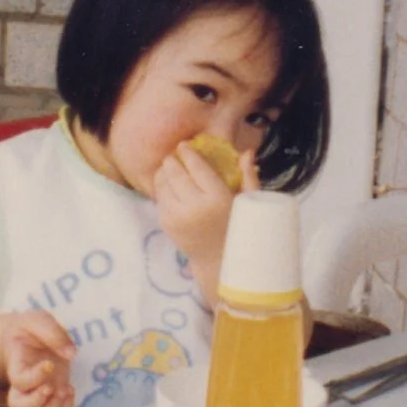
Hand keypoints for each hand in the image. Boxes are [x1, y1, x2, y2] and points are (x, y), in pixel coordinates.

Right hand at [0, 311, 75, 406]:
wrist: (29, 334)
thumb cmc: (29, 327)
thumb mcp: (38, 320)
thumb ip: (53, 332)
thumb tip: (70, 354)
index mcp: (16, 363)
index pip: (19, 380)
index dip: (35, 378)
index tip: (49, 364)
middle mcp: (24, 382)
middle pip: (18, 406)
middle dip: (36, 403)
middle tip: (51, 389)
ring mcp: (37, 390)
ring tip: (65, 391)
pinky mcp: (52, 392)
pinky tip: (70, 390)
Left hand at [151, 142, 244, 290]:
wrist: (217, 260)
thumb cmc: (237, 228)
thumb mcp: (248, 204)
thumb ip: (248, 177)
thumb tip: (247, 151)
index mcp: (217, 199)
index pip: (197, 168)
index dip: (188, 153)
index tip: (184, 145)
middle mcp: (194, 206)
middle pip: (175, 173)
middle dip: (172, 161)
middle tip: (174, 155)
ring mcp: (177, 216)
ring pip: (162, 184)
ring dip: (163, 173)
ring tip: (169, 168)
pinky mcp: (166, 224)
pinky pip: (158, 198)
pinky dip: (161, 188)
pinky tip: (168, 185)